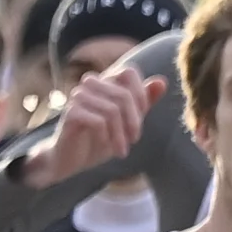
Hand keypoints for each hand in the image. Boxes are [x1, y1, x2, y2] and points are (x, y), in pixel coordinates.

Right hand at [35, 64, 162, 188]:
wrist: (70, 159)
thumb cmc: (99, 138)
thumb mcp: (127, 122)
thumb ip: (143, 102)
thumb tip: (162, 81)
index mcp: (105, 81)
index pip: (129, 72)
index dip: (140, 96)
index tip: (139, 122)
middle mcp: (90, 84)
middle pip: (123, 94)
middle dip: (133, 122)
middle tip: (133, 141)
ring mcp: (78, 96)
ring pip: (112, 110)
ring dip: (120, 135)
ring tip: (121, 150)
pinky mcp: (70, 113)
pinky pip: (98, 122)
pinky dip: (106, 137)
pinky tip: (104, 147)